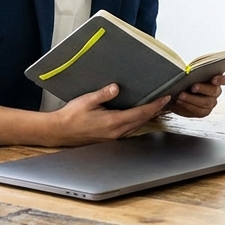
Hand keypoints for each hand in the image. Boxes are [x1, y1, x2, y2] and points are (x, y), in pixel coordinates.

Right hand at [49, 85, 169, 145]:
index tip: (165, 98)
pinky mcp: (109, 137)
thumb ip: (103, 94)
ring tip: (156, 107)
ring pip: (136, 126)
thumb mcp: (87, 101)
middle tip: (165, 101)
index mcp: (112, 122)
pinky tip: (138, 116)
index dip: (154, 106)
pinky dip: (137, 121)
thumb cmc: (70, 117)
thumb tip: (116, 87)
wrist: (59, 131)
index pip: (140, 113)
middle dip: (155, 110)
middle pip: (142, 120)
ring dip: (147, 116)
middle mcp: (115, 131)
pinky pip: (129, 129)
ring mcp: (113, 136)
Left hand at [170, 74, 224, 117]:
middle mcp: (216, 92)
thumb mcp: (190, 75)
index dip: (220, 80)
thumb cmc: (186, 81)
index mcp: (216, 80)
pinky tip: (180, 102)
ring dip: (192, 99)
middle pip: (214, 91)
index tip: (213, 79)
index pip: (224, 80)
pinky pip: (198, 110)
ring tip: (181, 95)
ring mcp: (211, 102)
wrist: (178, 94)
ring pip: (206, 102)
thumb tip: (188, 72)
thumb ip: (193, 73)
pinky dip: (188, 106)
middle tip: (193, 87)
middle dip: (203, 89)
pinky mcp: (204, 111)